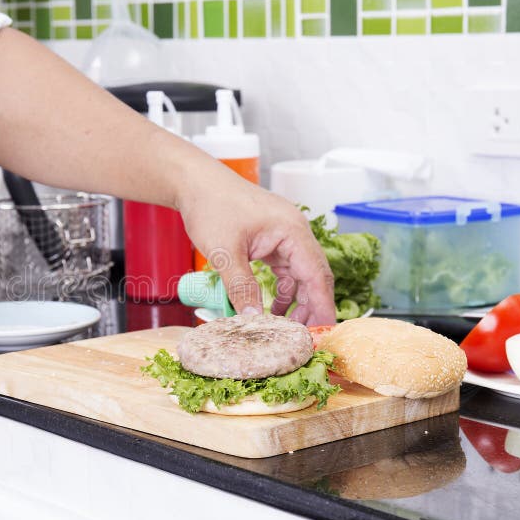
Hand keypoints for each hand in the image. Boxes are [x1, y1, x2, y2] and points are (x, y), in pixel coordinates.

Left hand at [178, 171, 335, 325]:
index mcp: (292, 231)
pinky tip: (272, 309)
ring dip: (296, 302)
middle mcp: (294, 232)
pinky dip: (282, 290)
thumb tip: (253, 319)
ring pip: (300, 275)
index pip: (317, 275)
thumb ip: (241, 287)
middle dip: (312, 308)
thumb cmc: (211, 205)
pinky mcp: (271, 239)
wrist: (194, 181)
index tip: (325, 331)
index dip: (322, 306)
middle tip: (305, 338)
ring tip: (287, 329)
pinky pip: (285, 270)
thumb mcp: (225, 252)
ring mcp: (284, 235)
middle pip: (314, 276)